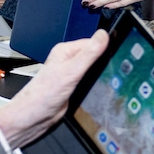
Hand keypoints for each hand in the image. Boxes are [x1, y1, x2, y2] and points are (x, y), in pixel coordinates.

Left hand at [0, 30, 108, 148]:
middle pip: (94, 55)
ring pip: (93, 68)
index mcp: (65, 51)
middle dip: (105, 61)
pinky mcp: (73, 87)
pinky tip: (100, 86)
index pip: (92, 42)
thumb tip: (103, 35)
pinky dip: (96, 83)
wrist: (33, 118)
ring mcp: (71, 74)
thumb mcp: (70, 71)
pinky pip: (90, 80)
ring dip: (101, 73)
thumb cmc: (42, 95)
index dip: (106, 46)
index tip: (120, 50)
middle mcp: (68, 61)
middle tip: (116, 67)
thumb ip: (88, 54)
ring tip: (109, 77)